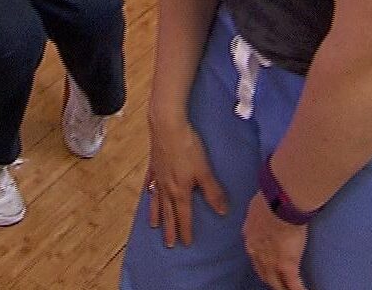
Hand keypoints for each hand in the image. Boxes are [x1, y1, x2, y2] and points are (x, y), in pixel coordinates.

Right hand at [144, 116, 227, 246]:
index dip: (186, 231)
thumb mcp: (204, 171)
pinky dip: (149, 192)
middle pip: (168, 213)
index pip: (184, 216)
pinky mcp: (153, 165)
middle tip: (169, 245)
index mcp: (180, 191)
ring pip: (157, 201)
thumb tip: (223, 212)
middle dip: (170, 229)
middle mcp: (167, 188)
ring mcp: (158, 177)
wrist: (167, 126)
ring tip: (154, 226)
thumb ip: (213, 192)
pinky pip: (150, 183)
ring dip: (157, 214)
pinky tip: (149, 193)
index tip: (186, 245)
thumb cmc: (188, 148)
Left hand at [243, 192, 309, 289]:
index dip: (262, 263)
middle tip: (278, 285)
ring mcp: (271, 262)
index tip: (267, 266)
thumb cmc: (270, 199)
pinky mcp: (287, 265)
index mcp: (250, 237)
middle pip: (263, 274)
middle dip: (270, 280)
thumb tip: (261, 210)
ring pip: (276, 283)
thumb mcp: (257, 206)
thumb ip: (258, 214)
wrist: (280, 205)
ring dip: (282, 288)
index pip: (255, 256)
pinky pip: (293, 285)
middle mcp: (257, 253)